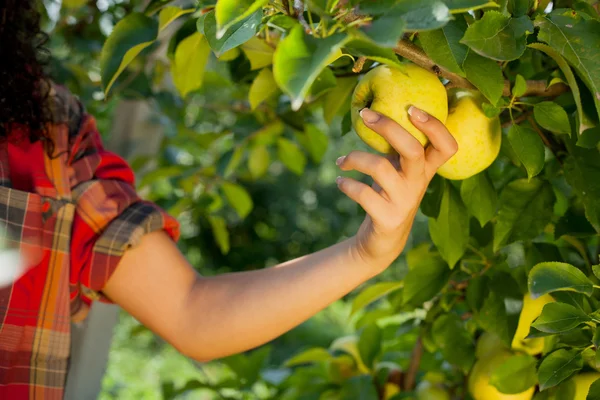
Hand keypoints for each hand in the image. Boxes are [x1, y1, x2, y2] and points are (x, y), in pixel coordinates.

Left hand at [336, 106, 457, 272]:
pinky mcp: (387, 219)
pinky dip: (346, 184)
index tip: (412, 108)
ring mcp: (404, 202)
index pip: (447, 145)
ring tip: (341, 162)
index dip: (435, 126)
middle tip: (365, 115)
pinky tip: (340, 181)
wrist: (383, 240)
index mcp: (426, 169)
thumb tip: (372, 109)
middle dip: (387, 126)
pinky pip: (362, 194)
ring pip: (380, 167)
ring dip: (354, 158)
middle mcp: (419, 183)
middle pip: (411, 148)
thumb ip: (397, 146)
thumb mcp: (399, 169)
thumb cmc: (389, 193)